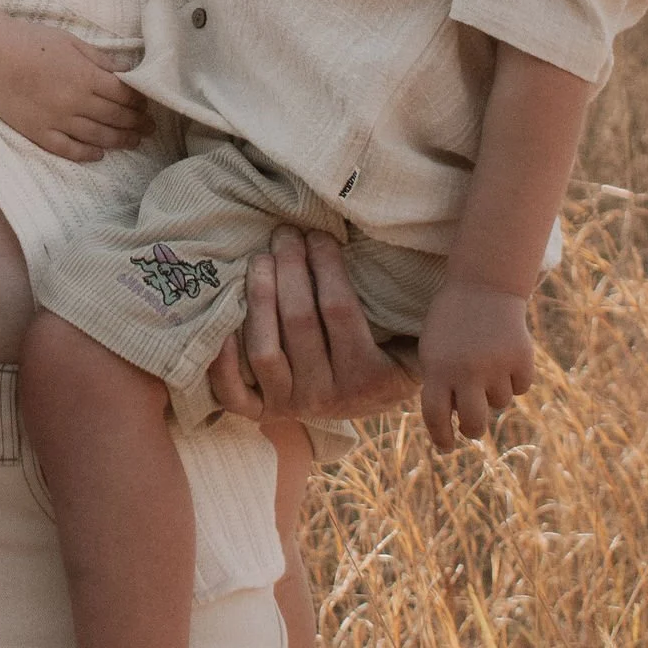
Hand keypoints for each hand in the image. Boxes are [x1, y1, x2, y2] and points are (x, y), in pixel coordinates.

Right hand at [0, 20, 150, 163]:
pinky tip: (98, 155)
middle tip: (149, 128)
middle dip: (136, 123)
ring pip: (97, 136)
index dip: (140, 101)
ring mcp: (57, 120)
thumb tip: (127, 70)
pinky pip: (67, 149)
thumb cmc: (31, 40)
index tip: (148, 105)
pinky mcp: (38, 132)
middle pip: (115, 117)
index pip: (124, 95)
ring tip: (133, 142)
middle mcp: (76, 102)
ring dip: (119, 140)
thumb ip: (100, 58)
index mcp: (86, 76)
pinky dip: (85, 154)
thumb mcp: (71, 40)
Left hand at [207, 226, 413, 423]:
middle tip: (285, 234)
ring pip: (264, 350)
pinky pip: (232, 392)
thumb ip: (414, 315)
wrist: (361, 405)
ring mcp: (291, 407)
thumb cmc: (387, 354)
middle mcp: (327, 397)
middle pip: (299, 322)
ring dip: (258, 297)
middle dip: (290, 268)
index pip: (339, 310)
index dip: (326, 265)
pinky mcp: (261, 413)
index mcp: (368, 378)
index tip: (318, 233)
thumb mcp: (413, 342)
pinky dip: (220, 358)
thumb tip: (427, 262)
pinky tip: (221, 317)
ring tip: (260, 259)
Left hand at [414, 281, 535, 450]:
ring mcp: (496, 365)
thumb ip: (439, 384)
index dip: (441, 437)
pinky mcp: (522, 359)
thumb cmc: (452, 321)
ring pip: (499, 403)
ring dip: (494, 392)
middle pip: (474, 424)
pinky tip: (506, 356)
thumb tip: (451, 422)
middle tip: (471, 427)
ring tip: (487, 363)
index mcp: (437, 369)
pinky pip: (521, 387)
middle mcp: (467, 371)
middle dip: (472, 429)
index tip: (446, 447)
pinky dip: (515, 378)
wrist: (483, 286)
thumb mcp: (433, 349)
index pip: (436, 416)